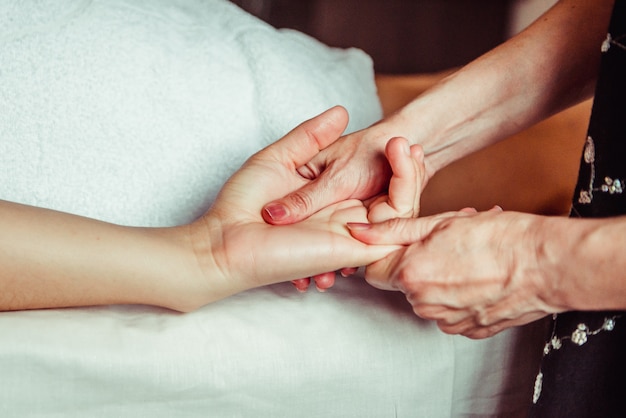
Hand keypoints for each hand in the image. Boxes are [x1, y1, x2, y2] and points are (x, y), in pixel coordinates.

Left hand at [189, 107, 399, 304]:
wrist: (227, 238)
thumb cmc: (244, 202)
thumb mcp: (280, 157)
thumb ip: (310, 136)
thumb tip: (342, 111)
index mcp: (329, 198)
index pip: (370, 182)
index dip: (391, 162)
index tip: (402, 139)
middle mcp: (343, 217)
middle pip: (391, 199)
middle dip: (410, 171)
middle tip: (414, 145)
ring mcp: (348, 234)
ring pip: (397, 215)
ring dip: (411, 182)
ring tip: (414, 152)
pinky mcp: (349, 249)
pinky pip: (388, 235)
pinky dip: (402, 211)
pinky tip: (404, 178)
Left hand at [348, 208, 557, 338]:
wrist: (548, 265)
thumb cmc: (500, 238)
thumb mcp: (441, 223)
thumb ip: (395, 229)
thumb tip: (359, 230)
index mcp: (411, 275)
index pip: (373, 271)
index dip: (385, 254)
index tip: (402, 243)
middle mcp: (425, 304)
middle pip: (402, 284)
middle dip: (415, 265)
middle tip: (443, 245)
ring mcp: (448, 321)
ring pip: (427, 298)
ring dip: (438, 280)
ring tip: (466, 259)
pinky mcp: (470, 330)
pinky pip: (450, 312)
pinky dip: (458, 297)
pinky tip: (478, 278)